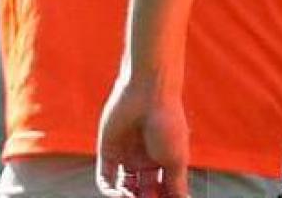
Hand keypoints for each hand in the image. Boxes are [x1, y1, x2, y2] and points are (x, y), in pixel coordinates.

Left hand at [96, 74, 188, 197]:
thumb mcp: (177, 160)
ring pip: (124, 190)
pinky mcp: (107, 152)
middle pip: (142, 193)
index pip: (161, 191)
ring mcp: (125, 157)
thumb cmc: (168, 125)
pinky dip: (110, 192)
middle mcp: (144, 161)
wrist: (149, 94)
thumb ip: (176, 186)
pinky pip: (105, 179)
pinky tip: (121, 194)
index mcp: (163, 162)